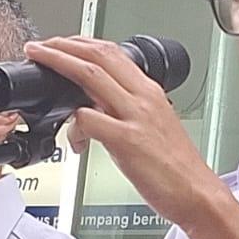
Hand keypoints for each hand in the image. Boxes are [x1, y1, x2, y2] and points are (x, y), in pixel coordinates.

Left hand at [24, 37, 232, 229]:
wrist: (198, 194)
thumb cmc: (175, 167)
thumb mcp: (151, 126)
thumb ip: (124, 110)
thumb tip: (92, 106)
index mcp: (149, 91)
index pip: (112, 52)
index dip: (81, 43)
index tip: (60, 44)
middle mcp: (144, 97)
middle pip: (99, 55)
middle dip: (63, 45)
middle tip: (40, 46)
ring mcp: (136, 117)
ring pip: (91, 76)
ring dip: (59, 64)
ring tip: (40, 63)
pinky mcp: (128, 141)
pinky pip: (90, 118)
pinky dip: (73, 123)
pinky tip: (73, 140)